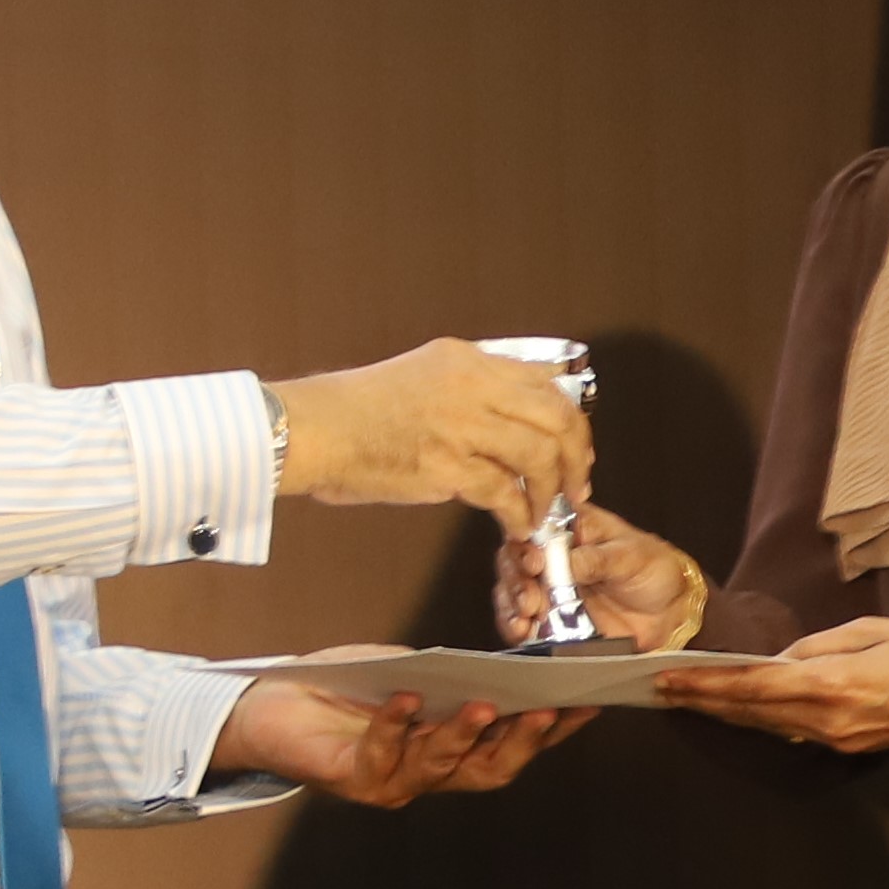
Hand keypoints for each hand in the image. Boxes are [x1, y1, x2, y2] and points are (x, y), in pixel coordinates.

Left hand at [211, 673, 577, 805]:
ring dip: (465, 734)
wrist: (272, 703)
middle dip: (522, 740)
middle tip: (546, 708)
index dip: (554, 730)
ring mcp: (393, 783)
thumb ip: (454, 677)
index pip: (514, 745)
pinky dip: (395, 725)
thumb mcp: (412, 671)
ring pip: (441, 767)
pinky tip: (408, 697)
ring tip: (483, 702)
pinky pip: (380, 756)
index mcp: (452, 750)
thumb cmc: (347, 686)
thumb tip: (506, 664)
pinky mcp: (351, 779)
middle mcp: (429, 776)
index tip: (588, 701)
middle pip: (490, 769)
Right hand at [269, 343, 589, 518]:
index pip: (544, 381)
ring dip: (552, 491)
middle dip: (577, 457)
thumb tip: (507, 424)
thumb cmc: (355, 413)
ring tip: (545, 513)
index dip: (570, 420)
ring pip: (539, 454)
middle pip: (556, 416)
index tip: (574, 449)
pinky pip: (504, 493)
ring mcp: (459, 424)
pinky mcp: (445, 465)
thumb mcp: (421, 378)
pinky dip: (519, 516)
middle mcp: (470, 385)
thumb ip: (467, 393)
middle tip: (576, 487)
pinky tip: (517, 528)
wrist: (312, 429)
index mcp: (467, 360)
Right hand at [491, 506, 711, 651]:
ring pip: (512, 592)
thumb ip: (599, 559)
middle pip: (513, 561)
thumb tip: (567, 561)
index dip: (525, 544)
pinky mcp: (551, 619)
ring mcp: (548, 589)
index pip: (533, 527)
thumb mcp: (631, 556)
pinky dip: (518, 628)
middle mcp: (551, 556)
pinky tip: (522, 632)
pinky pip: (524, 623)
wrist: (669, 611)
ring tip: (526, 617)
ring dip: (512, 606)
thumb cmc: (652, 569)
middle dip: (516, 580)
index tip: (535, 563)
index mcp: (569, 528)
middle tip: (530, 598)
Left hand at [655, 617, 888, 751]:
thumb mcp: (873, 630)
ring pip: (766, 725)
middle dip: (703, 699)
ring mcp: (836, 738)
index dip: (705, 683)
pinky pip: (791, 731)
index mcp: (830, 683)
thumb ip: (820, 645)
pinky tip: (740, 708)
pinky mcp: (847, 745)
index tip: (668, 677)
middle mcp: (825, 719)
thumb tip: (781, 658)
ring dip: (726, 712)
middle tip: (660, 689)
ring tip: (689, 697)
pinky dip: (759, 719)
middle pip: (749, 711)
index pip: (751, 684)